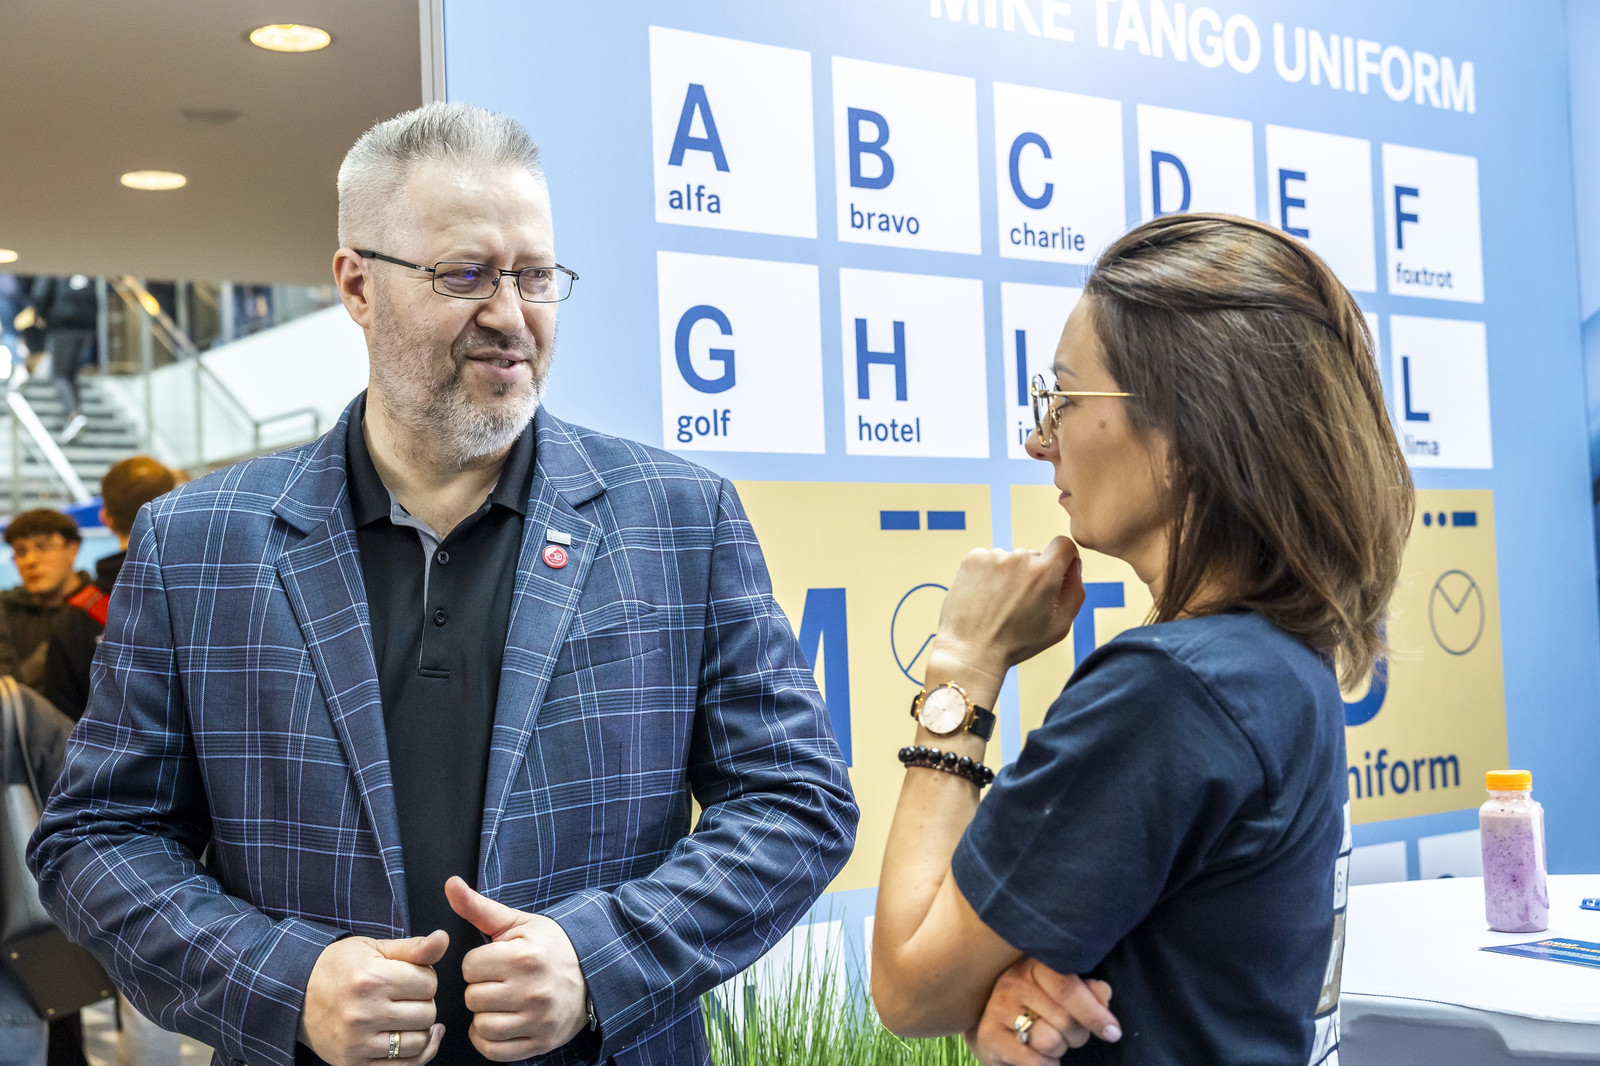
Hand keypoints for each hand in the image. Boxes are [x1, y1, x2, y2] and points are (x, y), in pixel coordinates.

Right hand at [298, 931, 446, 1065]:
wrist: (296, 994)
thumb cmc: (339, 967)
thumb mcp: (373, 948)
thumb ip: (413, 947)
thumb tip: (443, 939)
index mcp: (372, 978)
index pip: (429, 982)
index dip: (425, 977)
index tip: (410, 976)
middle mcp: (365, 1012)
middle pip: (427, 1013)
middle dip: (424, 1002)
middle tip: (407, 996)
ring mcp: (358, 1042)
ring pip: (418, 1041)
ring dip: (420, 1029)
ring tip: (406, 1016)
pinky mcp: (353, 1063)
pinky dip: (416, 1054)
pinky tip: (415, 1038)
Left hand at [446, 876, 589, 1060]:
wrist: (593, 972)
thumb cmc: (549, 946)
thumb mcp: (517, 923)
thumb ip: (478, 907)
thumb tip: (450, 884)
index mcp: (524, 956)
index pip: (470, 967)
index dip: (477, 963)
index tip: (494, 961)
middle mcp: (532, 990)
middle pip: (473, 998)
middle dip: (480, 988)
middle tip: (499, 982)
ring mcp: (538, 1019)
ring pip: (482, 1026)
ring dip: (484, 1015)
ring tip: (499, 1003)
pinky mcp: (540, 1042)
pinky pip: (495, 1050)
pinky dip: (489, 1040)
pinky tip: (499, 1022)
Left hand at [928, 537, 1085, 687]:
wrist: (972, 650)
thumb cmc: (1017, 643)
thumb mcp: (1059, 625)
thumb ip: (1075, 591)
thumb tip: (1074, 565)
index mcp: (1044, 572)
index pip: (1064, 545)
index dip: (1062, 559)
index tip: (1055, 574)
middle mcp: (1019, 557)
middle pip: (1034, 557)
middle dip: (1032, 575)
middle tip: (1020, 605)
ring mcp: (993, 556)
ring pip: (1010, 560)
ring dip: (1008, 576)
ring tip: (998, 606)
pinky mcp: (972, 559)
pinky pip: (988, 561)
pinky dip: (987, 575)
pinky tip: (984, 598)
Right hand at [964, 957, 1119, 1065]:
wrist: (994, 1027)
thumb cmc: (1038, 1007)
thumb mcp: (1064, 993)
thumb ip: (1088, 991)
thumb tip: (1103, 993)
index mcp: (1034, 965)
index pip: (1067, 987)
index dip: (1094, 1013)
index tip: (1113, 1032)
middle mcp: (1013, 982)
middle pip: (1064, 1019)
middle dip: (1077, 1035)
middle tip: (1072, 1036)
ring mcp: (998, 1008)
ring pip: (1050, 1040)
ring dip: (1060, 1049)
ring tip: (1052, 1042)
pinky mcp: (990, 1036)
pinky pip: (1035, 1061)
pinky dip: (1047, 1064)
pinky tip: (1043, 1057)